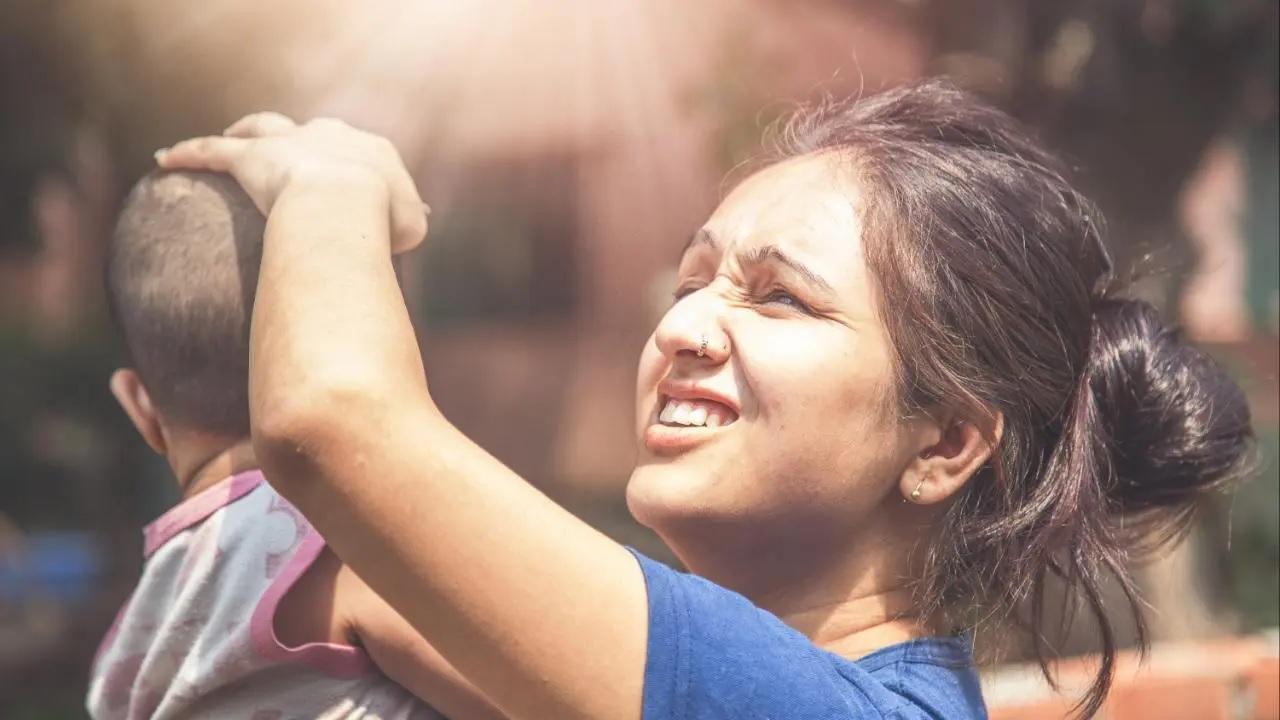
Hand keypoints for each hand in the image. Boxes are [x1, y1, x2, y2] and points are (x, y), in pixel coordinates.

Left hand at [155, 112, 427, 252]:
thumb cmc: (380, 221)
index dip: (355, 166)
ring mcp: (288, 142)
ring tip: (233, 137)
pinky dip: (187, 153)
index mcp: (373, 150)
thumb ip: (406, 223)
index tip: (353, 181)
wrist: (343, 204)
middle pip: (312, 132)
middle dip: (304, 141)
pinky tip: (164, 159)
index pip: (361, 152)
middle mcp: (329, 135)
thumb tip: (405, 228)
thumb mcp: (408, 229)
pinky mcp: (250, 155)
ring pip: (261, 127)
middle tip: (296, 157)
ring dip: (247, 131)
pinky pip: (211, 151)